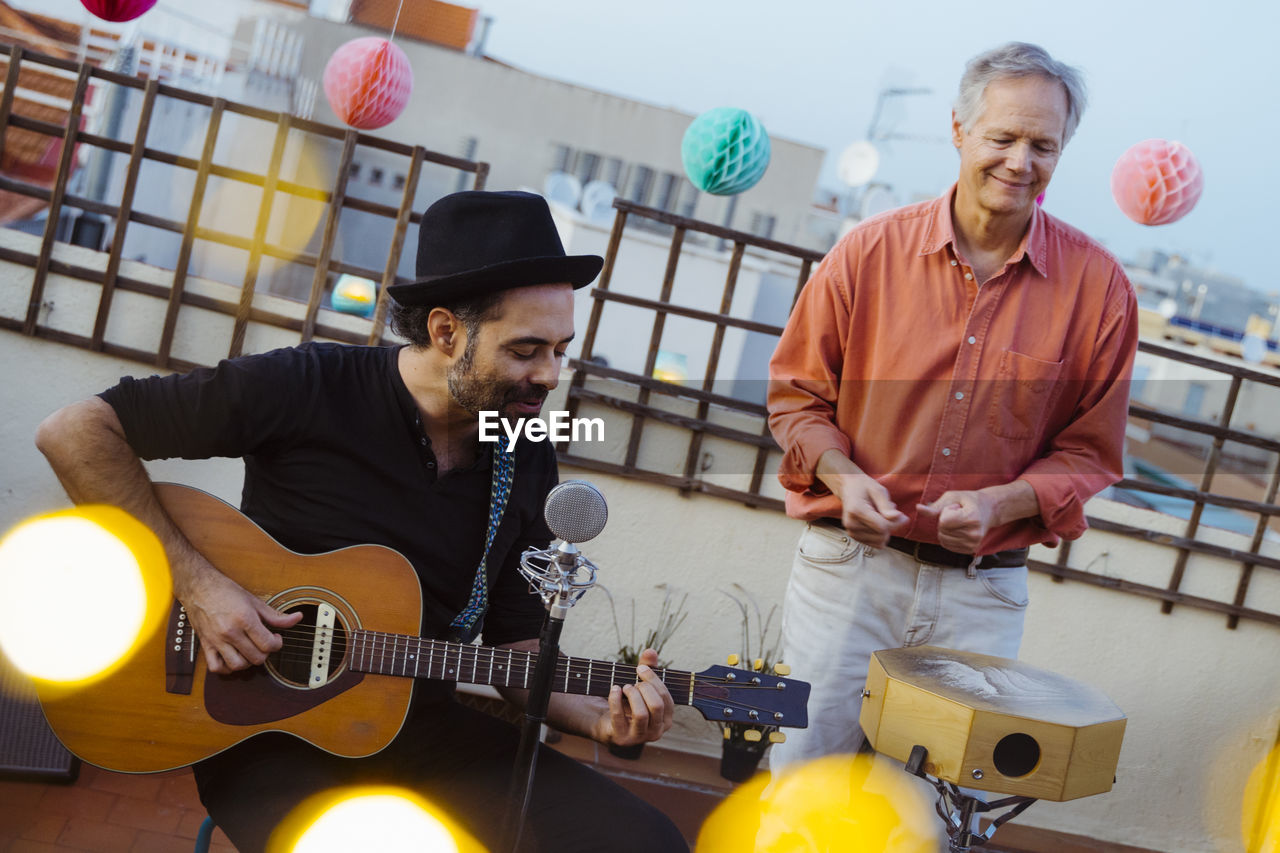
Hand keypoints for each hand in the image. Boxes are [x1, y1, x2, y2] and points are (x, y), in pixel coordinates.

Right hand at [181, 567, 301, 673]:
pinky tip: (233, 658)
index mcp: (245, 619)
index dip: (277, 644)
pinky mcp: (206, 645)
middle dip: (265, 652)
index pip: (268, 645)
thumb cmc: (226, 591)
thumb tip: (297, 618)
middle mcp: (230, 632)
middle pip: (256, 658)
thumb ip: (276, 615)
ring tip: (250, 650)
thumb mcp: (255, 601)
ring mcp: (216, 640)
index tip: (275, 637)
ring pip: (238, 666)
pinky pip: (216, 668)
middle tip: (264, 642)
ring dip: (248, 662)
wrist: (199, 587)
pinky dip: (226, 668)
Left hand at [595, 648, 674, 746]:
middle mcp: (656, 731)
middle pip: (656, 705)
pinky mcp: (621, 738)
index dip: (653, 680)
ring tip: (625, 687)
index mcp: (666, 719)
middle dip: (644, 688)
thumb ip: (648, 668)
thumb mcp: (641, 685)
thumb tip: (651, 651)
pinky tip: (614, 689)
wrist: (608, 723)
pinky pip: (619, 716)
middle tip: (633, 681)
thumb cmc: (629, 703)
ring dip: (631, 694)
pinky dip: (615, 699)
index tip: (640, 668)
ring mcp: (639, 737)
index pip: (666, 698)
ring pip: (641, 714)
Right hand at [835, 473, 908, 547]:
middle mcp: (851, 524)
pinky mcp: (854, 536)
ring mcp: (851, 532)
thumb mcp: (878, 490)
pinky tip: (877, 523)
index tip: (903, 516)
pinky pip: (875, 544)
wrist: (848, 488)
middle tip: (890, 513)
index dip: (897, 523)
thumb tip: (899, 519)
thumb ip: (887, 506)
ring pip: (879, 542)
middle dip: (891, 526)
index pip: (882, 527)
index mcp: (856, 510)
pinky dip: (880, 535)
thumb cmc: (864, 487)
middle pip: (881, 536)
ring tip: (881, 516)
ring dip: (885, 531)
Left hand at [916, 490, 996, 553]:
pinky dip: (948, 537)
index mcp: (972, 518)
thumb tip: (918, 508)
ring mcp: (973, 544)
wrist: (989, 510)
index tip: (957, 508)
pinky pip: (947, 545)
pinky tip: (959, 529)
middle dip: (944, 521)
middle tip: (958, 514)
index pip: (943, 522)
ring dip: (946, 530)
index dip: (945, 512)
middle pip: (942, 531)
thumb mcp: (952, 497)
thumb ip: (934, 507)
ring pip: (943, 539)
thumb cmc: (969, 501)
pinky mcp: (970, 550)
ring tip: (959, 521)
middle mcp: (974, 534)